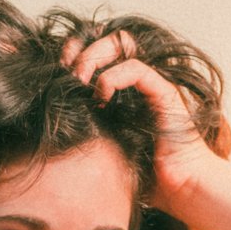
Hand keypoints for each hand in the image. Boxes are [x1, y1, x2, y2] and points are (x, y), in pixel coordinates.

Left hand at [61, 31, 229, 215]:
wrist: (181, 191)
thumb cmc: (146, 177)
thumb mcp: (104, 148)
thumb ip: (85, 129)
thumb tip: (50, 122)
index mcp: (125, 89)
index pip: (99, 51)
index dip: (76, 53)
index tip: (57, 71)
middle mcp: (139, 80)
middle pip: (108, 38)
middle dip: (81, 48)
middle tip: (65, 71)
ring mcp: (153, 83)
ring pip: (122, 43)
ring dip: (94, 56)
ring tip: (79, 81)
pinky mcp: (164, 92)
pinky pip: (135, 68)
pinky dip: (112, 77)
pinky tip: (100, 100)